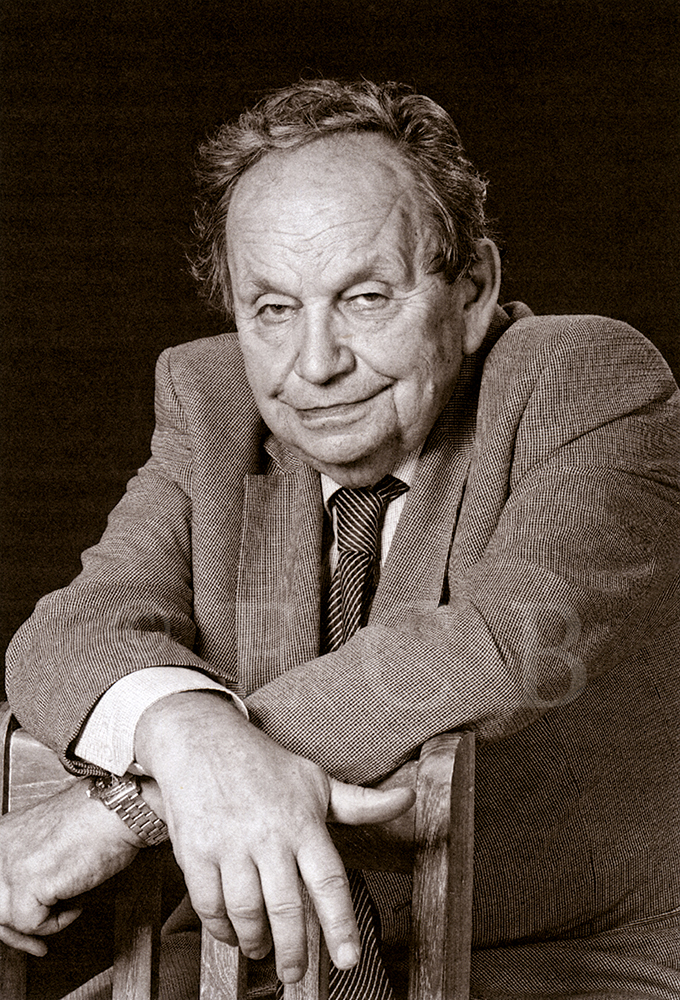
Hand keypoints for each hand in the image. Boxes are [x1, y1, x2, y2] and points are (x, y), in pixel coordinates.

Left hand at [0, 779, 142, 954]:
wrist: (117, 809)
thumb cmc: (97, 818)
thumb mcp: (49, 835)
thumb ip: (30, 859)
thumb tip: (30, 893)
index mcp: (2, 835)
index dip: (9, 911)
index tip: (23, 923)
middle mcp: (0, 848)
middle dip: (16, 931)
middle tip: (37, 941)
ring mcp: (11, 865)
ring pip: (7, 919)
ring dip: (37, 927)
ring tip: (65, 913)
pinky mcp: (29, 882)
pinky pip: (32, 924)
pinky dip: (57, 923)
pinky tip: (75, 906)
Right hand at [135, 691, 414, 983]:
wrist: (201, 738)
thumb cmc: (264, 764)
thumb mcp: (315, 781)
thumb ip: (360, 804)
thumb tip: (408, 799)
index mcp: (303, 822)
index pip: (328, 881)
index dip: (340, 924)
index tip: (348, 960)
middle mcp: (268, 835)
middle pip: (285, 908)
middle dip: (293, 950)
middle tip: (295, 973)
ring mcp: (229, 844)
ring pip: (245, 911)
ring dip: (255, 941)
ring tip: (261, 949)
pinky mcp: (195, 850)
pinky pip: (209, 904)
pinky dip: (221, 927)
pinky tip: (231, 932)